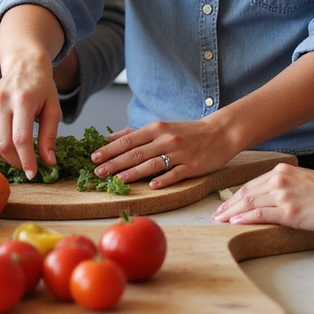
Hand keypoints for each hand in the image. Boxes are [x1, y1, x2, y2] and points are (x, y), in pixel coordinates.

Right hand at [0, 51, 60, 178]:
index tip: (33, 174)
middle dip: (16, 162)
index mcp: (23, 99)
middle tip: (27, 166)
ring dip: (4, 158)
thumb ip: (50, 136)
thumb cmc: (42, 88)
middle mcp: (1, 101)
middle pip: (3, 144)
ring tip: (18, 157)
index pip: (21, 138)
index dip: (27, 160)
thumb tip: (49, 162)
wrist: (23, 65)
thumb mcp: (53, 109)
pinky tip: (6, 146)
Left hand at [89, 119, 240, 189]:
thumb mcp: (161, 127)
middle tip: (98, 172)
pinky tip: (152, 186)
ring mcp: (179, 153)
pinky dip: (163, 179)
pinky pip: (175, 173)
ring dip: (134, 172)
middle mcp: (165, 139)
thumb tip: (111, 137)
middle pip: (136, 152)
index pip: (128, 140)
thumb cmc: (187, 131)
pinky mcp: (192, 166)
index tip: (94, 158)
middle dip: (115, 163)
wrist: (220, 132)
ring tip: (119, 180)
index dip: (110, 149)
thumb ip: (136, 133)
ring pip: (153, 163)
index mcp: (156, 129)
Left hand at [211, 163, 313, 229]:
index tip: (225, 205)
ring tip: (220, 220)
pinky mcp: (289, 212)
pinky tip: (235, 222)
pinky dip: (245, 218)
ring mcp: (283, 196)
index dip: (234, 196)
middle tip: (216, 214)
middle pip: (246, 194)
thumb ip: (283, 186)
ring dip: (232, 212)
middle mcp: (279, 180)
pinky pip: (261, 215)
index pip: (250, 185)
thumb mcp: (301, 181)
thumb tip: (267, 199)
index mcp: (281, 171)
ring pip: (250, 204)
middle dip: (228, 205)